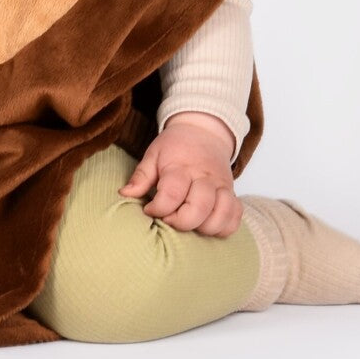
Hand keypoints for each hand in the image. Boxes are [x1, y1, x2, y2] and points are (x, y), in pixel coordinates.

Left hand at [118, 112, 241, 236]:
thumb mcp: (153, 154)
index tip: (149, 209)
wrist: (203, 131)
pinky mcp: (232, 193)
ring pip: (220, 215)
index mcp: (181, 166)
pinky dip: (224, 227)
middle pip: (199, 208)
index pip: (172, 194)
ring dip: (203, 227)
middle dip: (181, 222)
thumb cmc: (175, 146)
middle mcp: (204, 177)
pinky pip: (235, 216)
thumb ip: (141, 176)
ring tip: (188, 222)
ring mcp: (221, 185)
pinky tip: (207, 224)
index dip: (158, 209)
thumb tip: (124, 194)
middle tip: (168, 218)